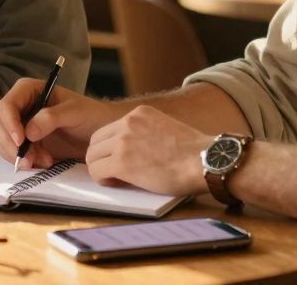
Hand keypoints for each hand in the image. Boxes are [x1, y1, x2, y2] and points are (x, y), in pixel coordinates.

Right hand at [0, 78, 121, 168]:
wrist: (101, 136)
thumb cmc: (91, 116)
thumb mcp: (75, 112)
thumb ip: (51, 118)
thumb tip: (28, 132)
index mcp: (29, 91)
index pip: (7, 105)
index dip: (9, 123)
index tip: (21, 140)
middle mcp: (21, 107)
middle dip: (11, 145)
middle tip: (29, 160)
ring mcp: (21, 126)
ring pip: (2, 142)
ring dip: (18, 156)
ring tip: (45, 161)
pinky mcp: (26, 144)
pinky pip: (13, 154)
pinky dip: (25, 161)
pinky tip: (45, 162)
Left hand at [85, 105, 212, 196]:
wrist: (204, 161)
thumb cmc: (194, 153)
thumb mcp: (166, 129)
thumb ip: (146, 133)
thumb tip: (134, 151)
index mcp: (140, 113)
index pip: (110, 129)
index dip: (110, 147)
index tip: (120, 159)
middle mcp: (128, 122)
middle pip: (96, 141)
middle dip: (101, 157)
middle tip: (114, 171)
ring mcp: (123, 141)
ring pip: (93, 156)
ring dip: (101, 169)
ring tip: (116, 179)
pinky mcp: (121, 162)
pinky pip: (97, 171)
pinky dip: (102, 179)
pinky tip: (116, 183)